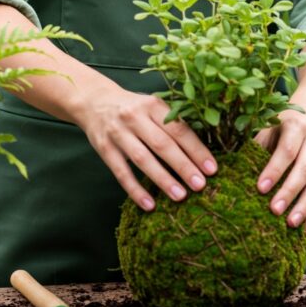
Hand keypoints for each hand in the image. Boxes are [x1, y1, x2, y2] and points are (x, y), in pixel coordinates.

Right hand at [78, 84, 217, 211]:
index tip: (211, 168)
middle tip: (200, 185)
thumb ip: (172, 123)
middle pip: (162, 144)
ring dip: (162, 179)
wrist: (94, 101)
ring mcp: (118, 133)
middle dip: (183, 166)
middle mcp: (135, 117)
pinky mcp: (104, 149)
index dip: (196, 149)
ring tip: (180, 196)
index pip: (178, 129)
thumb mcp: (152, 106)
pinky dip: (135, 190)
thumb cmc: (134, 108)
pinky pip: (121, 172)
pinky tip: (150, 205)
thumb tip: (200, 151)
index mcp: (152, 105)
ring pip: (143, 159)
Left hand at [254, 108, 305, 235]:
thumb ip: (257, 146)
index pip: (287, 150)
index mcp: (296, 127)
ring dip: (305, 206)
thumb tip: (235, 170)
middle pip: (305, 169)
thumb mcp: (268, 128)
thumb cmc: (280, 128)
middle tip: (274, 210)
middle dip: (290, 191)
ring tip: (291, 224)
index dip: (275, 170)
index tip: (260, 188)